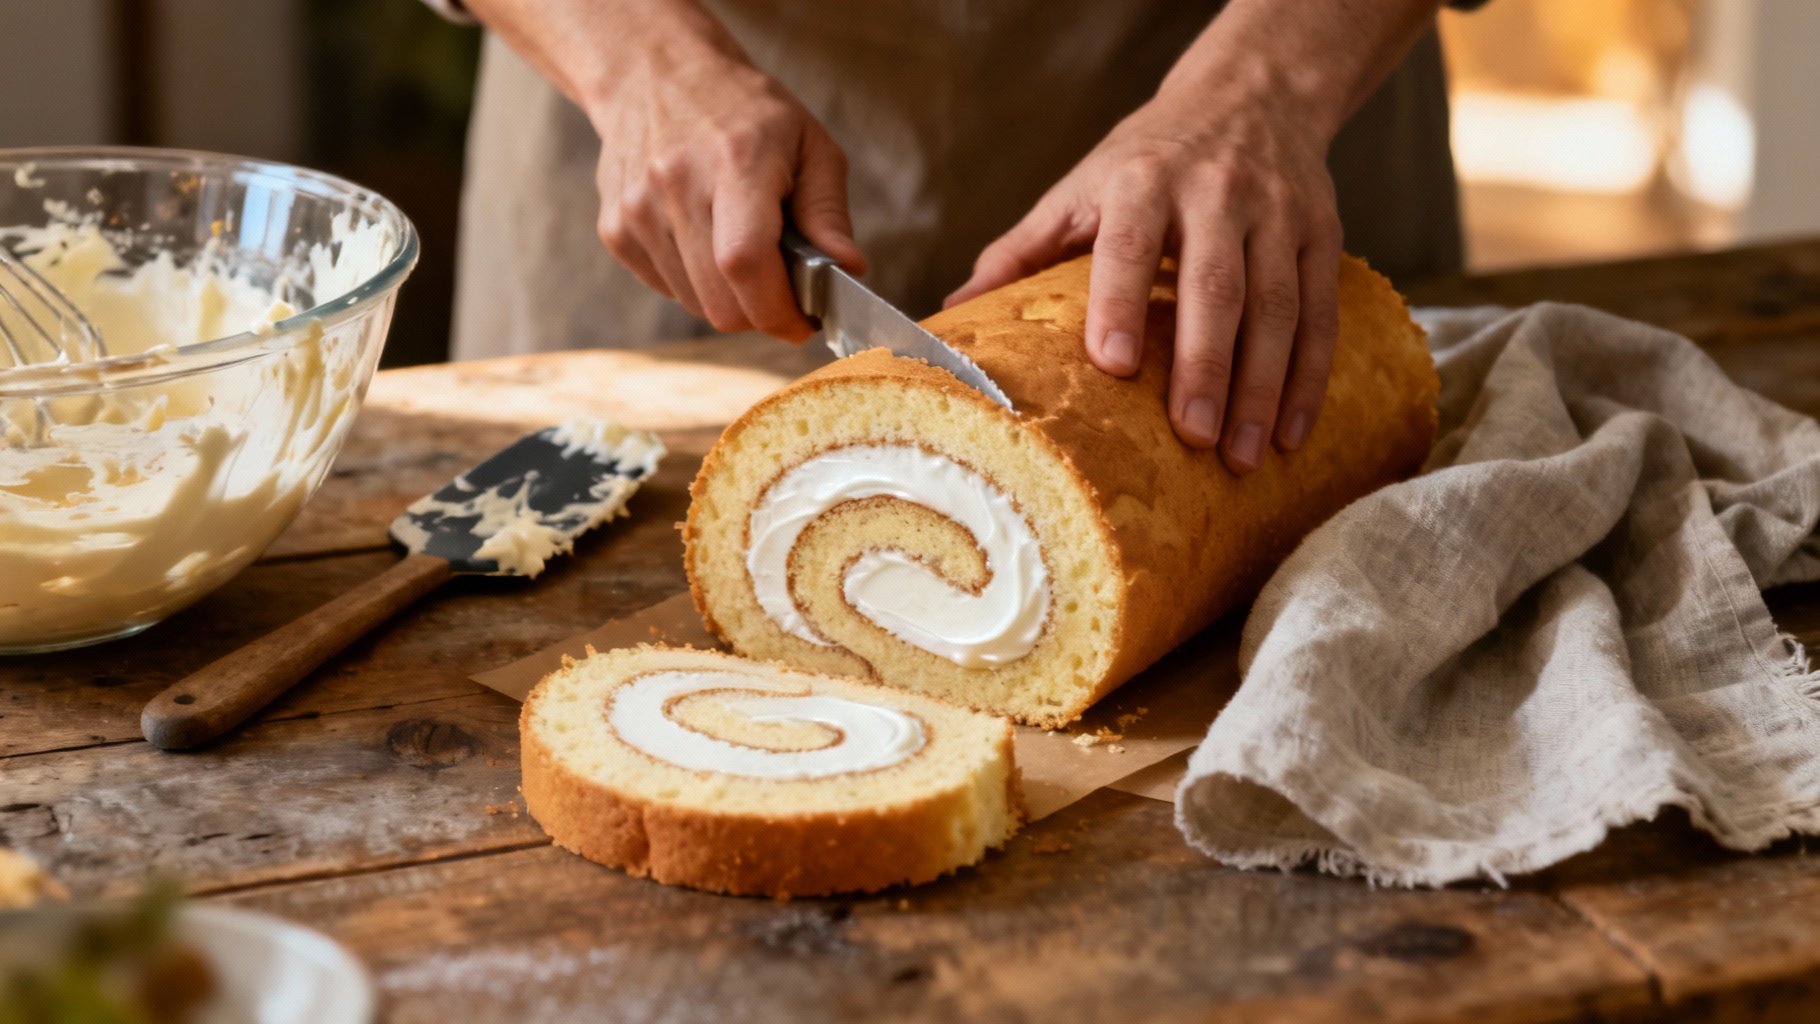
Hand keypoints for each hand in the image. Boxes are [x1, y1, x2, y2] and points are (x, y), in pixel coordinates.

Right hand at [464, 0, 864, 341]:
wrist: (656, 75)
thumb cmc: (744, 112)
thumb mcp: (808, 144)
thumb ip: (828, 213)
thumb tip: (849, 270)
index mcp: (733, 162)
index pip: (747, 264)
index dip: (778, 311)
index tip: (805, 321)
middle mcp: (675, 186)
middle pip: (721, 303)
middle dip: (761, 315)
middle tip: (784, 294)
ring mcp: (636, 211)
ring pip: (695, 305)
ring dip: (729, 299)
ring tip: (743, 252)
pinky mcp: (615, 230)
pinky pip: (667, 289)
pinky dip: (696, 284)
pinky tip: (705, 241)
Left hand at [945, 0, 1439, 472]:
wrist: (1252, 95)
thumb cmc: (1149, 157)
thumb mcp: (1081, 187)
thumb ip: (1022, 251)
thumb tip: (952, 314)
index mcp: (1143, 181)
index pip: (1131, 245)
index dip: (1121, 302)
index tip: (1111, 364)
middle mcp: (1216, 193)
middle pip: (1216, 287)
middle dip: (1205, 367)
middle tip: (1190, 436)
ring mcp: (1278, 214)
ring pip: (1277, 307)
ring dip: (1262, 388)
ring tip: (1243, 457)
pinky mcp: (1322, 234)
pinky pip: (1321, 313)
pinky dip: (1309, 378)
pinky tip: (1292, 433)